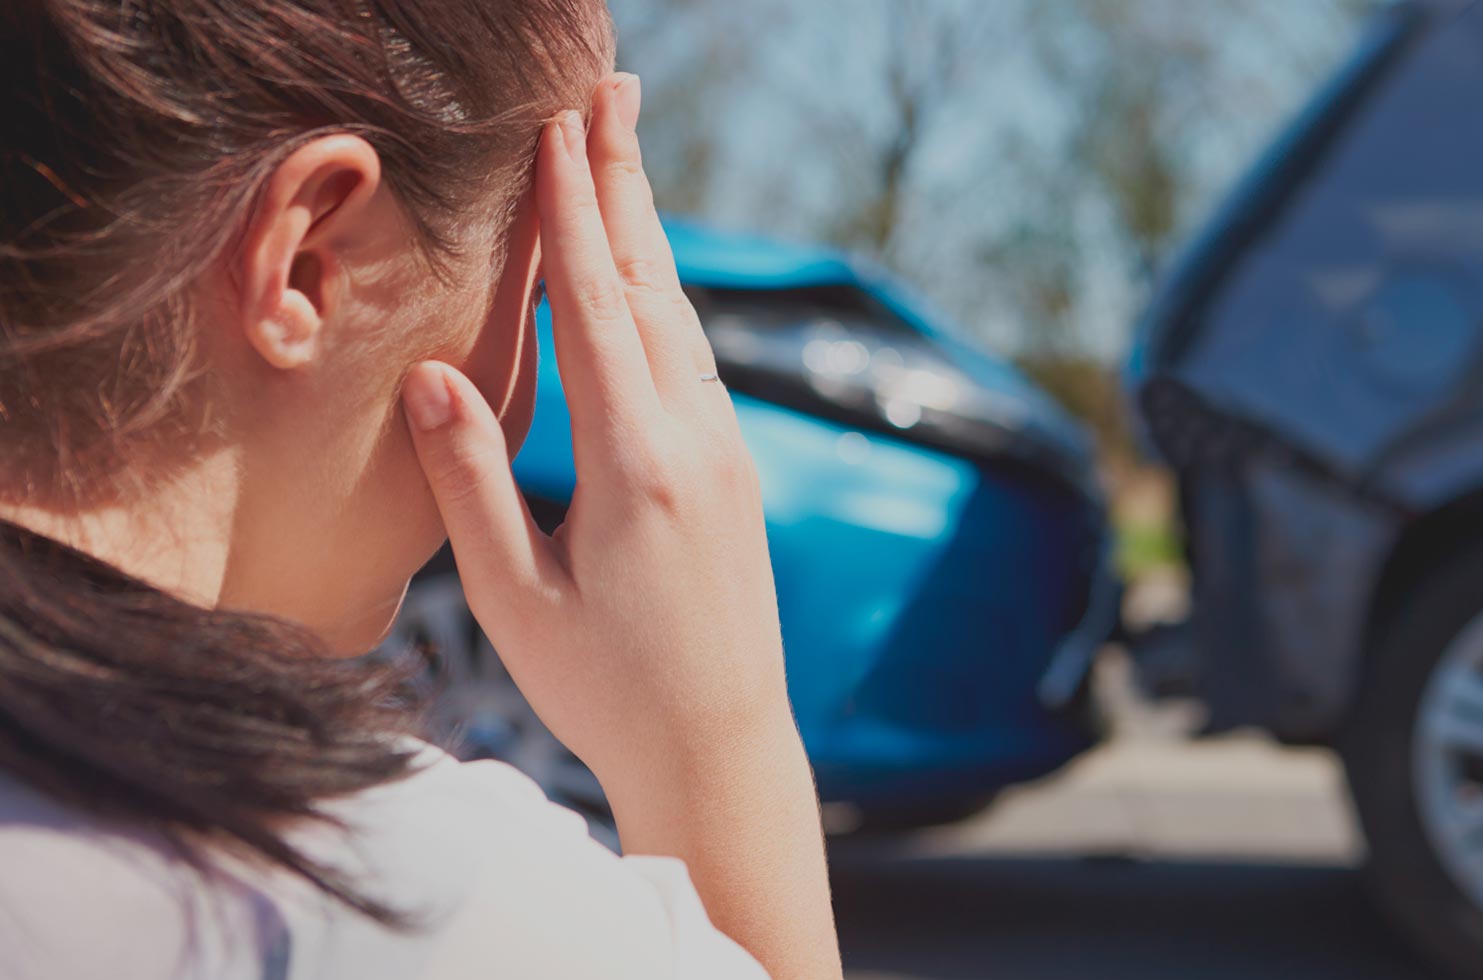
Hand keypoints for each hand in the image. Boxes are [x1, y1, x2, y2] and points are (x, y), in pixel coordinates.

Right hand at [400, 73, 840, 979]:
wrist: (722, 749)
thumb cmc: (606, 690)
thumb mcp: (515, 598)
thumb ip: (473, 480)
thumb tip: (431, 371)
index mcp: (636, 467)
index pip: (597, 309)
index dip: (572, 213)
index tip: (557, 127)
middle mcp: (698, 443)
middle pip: (654, 287)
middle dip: (624, 183)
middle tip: (612, 89)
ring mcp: (728, 454)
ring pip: (682, 319)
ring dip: (648, 231)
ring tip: (622, 153)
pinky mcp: (735, 473)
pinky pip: (696, 361)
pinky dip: (663, 299)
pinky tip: (647, 276)